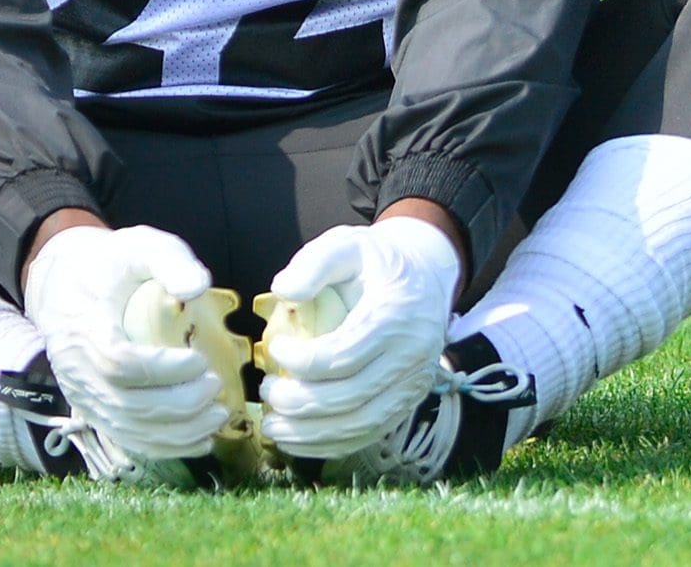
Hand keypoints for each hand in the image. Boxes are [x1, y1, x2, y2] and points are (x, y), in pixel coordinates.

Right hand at [22, 223, 228, 459]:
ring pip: (129, 430)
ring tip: (219, 415)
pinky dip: (166, 447)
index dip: (164, 370)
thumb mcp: (138, 246)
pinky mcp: (93, 411)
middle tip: (216, 387)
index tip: (200, 360)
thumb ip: (169, 260)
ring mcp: (83, 396)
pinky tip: (201, 440)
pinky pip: (127, 439)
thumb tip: (197, 287)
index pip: (121, 364)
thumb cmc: (108, 265)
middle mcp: (77, 371)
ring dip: (178, 432)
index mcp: (84, 329)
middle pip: (128, 405)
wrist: (64, 285)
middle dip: (179, 405)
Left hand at [258, 216, 461, 455]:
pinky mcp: (408, 402)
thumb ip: (314, 262)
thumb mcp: (348, 244)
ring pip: (361, 424)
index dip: (302, 361)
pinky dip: (331, 444)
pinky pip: (370, 433)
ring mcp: (414, 385)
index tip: (274, 348)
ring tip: (272, 425)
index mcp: (396, 316)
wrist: (425, 278)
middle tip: (265, 392)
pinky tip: (297, 440)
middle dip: (300, 402)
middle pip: (351, 396)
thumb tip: (282, 290)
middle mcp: (411, 356)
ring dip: (311, 433)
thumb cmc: (377, 263)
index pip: (344, 355)